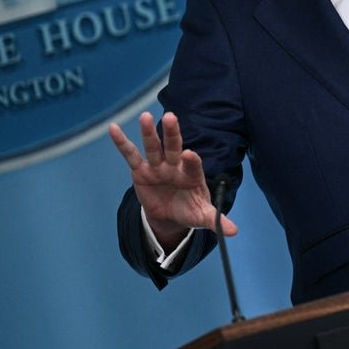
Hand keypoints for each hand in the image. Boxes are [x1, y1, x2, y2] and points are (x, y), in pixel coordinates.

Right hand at [108, 111, 237, 249]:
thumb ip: (216, 220)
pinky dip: (122, 142)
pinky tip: (114, 128)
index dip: (192, 160)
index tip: (190, 155)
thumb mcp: (202, 216)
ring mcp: (157, 166)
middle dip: (173, 133)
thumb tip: (235, 232)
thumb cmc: (190, 210)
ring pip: (153, 147)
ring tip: (145, 117)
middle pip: (174, 147)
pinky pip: (131, 155)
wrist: (170, 215)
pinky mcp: (141, 170)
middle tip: (171, 117)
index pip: (193, 164)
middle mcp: (175, 165)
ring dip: (148, 132)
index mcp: (192, 174)